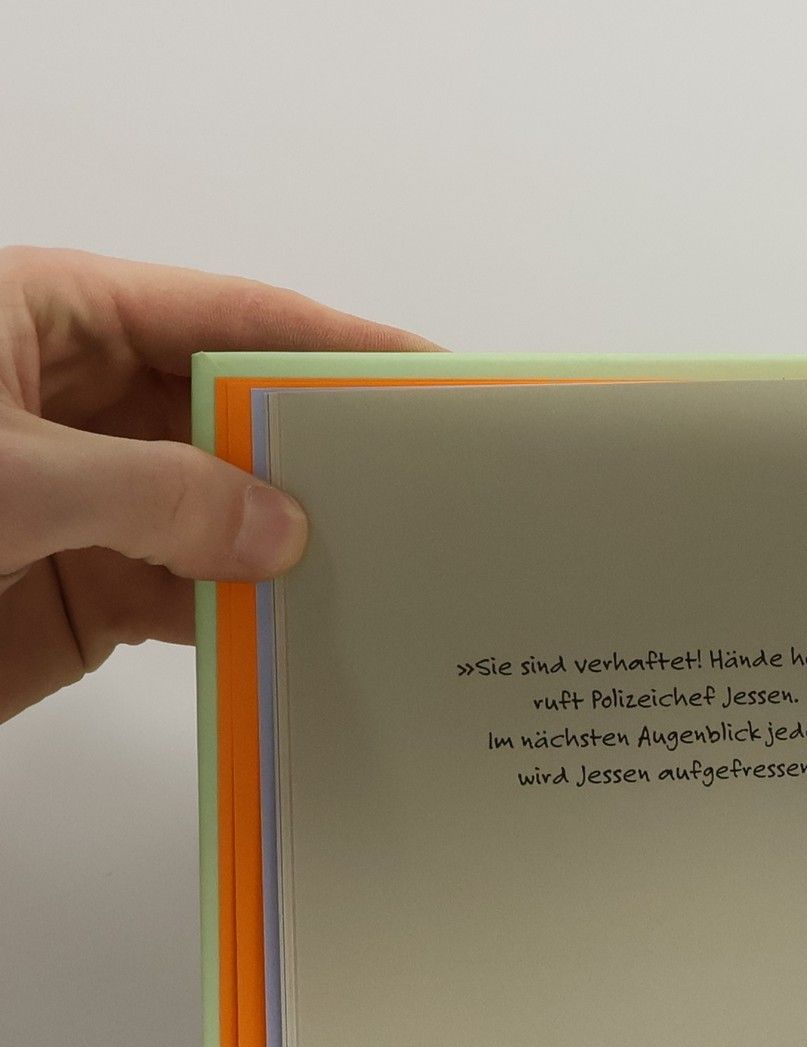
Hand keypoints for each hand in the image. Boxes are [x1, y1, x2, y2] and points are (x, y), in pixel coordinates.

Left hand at [0, 248, 433, 722]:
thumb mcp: (13, 476)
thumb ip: (162, 494)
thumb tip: (281, 526)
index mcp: (43, 318)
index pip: (219, 316)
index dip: (325, 343)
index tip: (421, 373)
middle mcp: (72, 406)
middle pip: (229, 416)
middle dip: (319, 452)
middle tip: (425, 484)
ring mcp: (81, 506)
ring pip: (219, 517)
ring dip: (292, 546)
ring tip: (393, 566)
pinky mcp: (77, 597)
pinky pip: (189, 600)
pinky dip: (247, 619)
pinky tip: (310, 629)